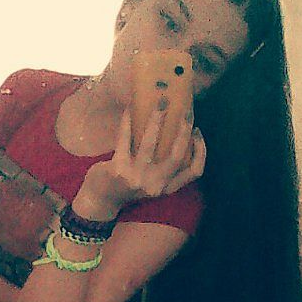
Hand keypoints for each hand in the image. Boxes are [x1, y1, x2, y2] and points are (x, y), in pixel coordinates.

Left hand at [77, 106, 206, 215]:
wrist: (100, 200)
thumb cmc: (128, 185)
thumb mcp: (151, 182)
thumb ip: (164, 167)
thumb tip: (176, 130)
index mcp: (166, 188)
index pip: (195, 171)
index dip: (201, 150)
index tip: (197, 132)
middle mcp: (154, 185)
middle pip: (176, 155)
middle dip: (183, 130)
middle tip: (185, 111)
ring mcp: (136, 178)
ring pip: (150, 143)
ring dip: (157, 119)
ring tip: (160, 101)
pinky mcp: (118, 169)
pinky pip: (125, 138)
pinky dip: (127, 122)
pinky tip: (129, 109)